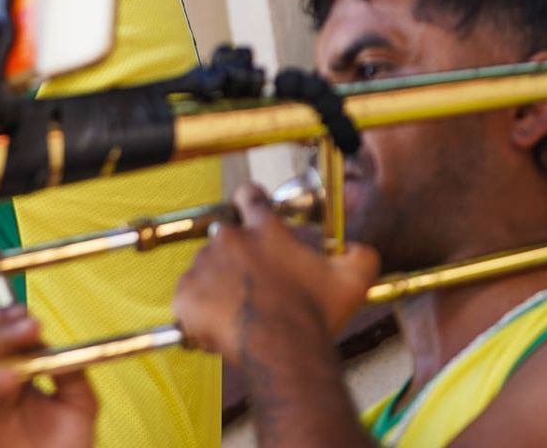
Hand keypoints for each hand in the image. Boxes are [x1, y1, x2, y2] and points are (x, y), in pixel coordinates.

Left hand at [173, 183, 380, 362]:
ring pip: (207, 269)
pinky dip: (202, 309)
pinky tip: (225, 323)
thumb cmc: (314, 315)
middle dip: (237, 256)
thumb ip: (360, 254)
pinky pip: (189, 298)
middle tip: (255, 284)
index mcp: (264, 230)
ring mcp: (203, 265)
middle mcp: (229, 239)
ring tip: (243, 310)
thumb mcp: (353, 279)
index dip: (251, 201)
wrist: (284, 350)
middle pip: (226, 237)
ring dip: (220, 284)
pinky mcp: (186, 294)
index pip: (250, 197)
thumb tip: (358, 249)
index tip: (251, 207)